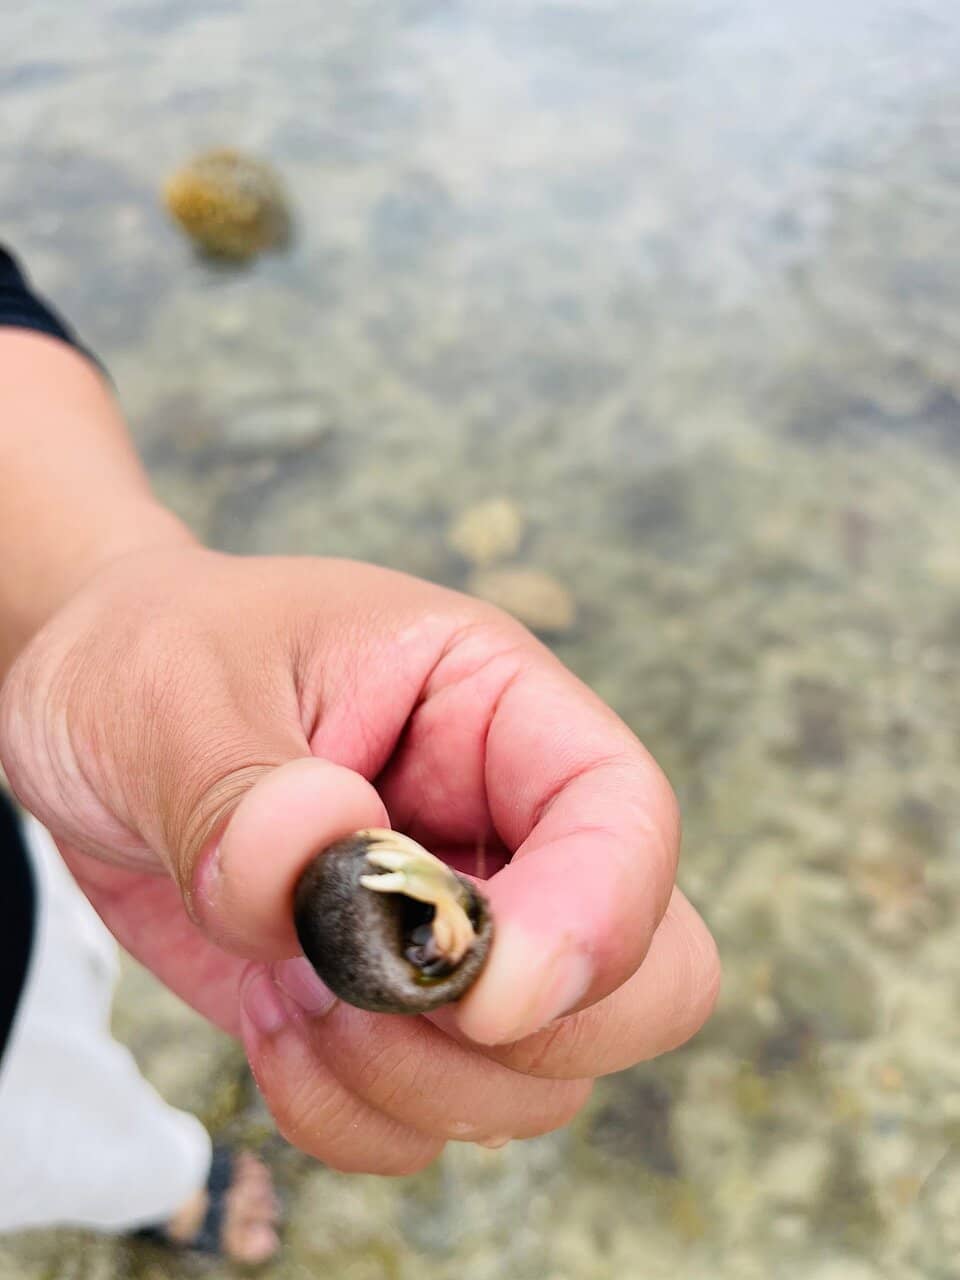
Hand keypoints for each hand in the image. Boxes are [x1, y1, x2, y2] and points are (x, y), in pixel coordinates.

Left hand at [0, 544, 718, 1173]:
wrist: (91, 714)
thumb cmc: (155, 657)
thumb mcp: (175, 692)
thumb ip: (245, 787)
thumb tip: (327, 858)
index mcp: (494, 705)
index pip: (627, 818)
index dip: (595, 924)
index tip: (478, 997)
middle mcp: (507, 826)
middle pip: (651, 975)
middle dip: (525, 1037)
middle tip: (368, 1000)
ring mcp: (460, 931)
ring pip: (548, 1078)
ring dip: (416, 1083)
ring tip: (288, 995)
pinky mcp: (393, 1012)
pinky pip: (432, 1125)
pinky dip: (353, 1117)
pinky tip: (271, 1025)